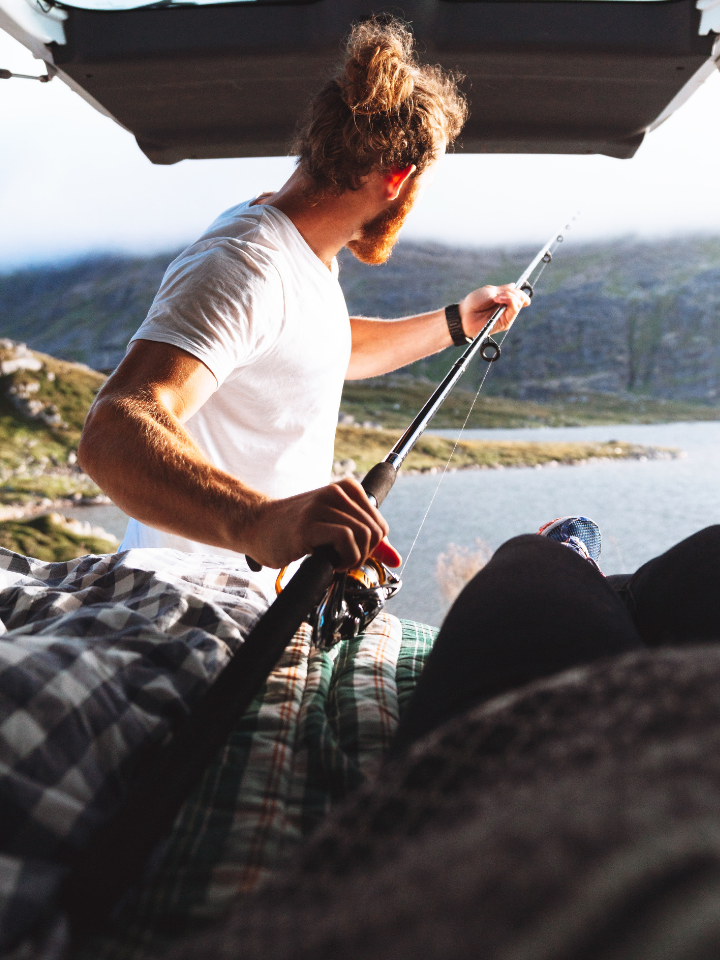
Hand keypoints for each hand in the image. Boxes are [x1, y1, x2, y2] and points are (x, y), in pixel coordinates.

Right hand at [243, 477, 398, 570]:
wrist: (256, 526)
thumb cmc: (296, 530)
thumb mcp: (336, 530)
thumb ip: (367, 542)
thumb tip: (396, 558)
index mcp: (347, 489)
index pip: (380, 525)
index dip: (370, 548)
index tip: (349, 554)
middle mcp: (337, 492)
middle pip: (375, 532)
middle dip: (362, 555)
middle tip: (340, 561)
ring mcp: (322, 505)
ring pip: (363, 536)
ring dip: (351, 559)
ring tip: (332, 561)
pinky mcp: (309, 523)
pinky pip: (346, 539)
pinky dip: (343, 558)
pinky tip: (327, 562)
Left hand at [459, 283, 530, 338]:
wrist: (464, 314)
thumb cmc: (474, 302)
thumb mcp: (490, 291)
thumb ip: (504, 290)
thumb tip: (515, 285)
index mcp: (505, 299)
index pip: (520, 295)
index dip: (518, 290)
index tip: (509, 289)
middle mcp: (507, 308)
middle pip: (522, 299)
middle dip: (514, 292)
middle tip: (500, 293)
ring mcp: (507, 316)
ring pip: (519, 304)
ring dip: (510, 296)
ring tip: (496, 298)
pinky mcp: (505, 323)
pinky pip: (514, 311)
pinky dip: (509, 302)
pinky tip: (498, 300)